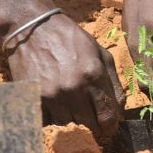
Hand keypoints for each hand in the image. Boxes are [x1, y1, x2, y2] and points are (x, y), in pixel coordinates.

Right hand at [6, 13, 124, 137]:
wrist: (33, 27)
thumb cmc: (71, 39)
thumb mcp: (100, 53)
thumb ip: (114, 83)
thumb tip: (120, 111)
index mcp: (93, 75)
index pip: (108, 117)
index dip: (110, 126)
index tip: (109, 125)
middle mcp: (73, 88)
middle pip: (89, 125)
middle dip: (93, 122)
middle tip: (90, 112)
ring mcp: (51, 94)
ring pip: (67, 123)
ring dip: (71, 116)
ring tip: (69, 99)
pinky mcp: (32, 97)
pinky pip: (46, 120)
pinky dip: (52, 115)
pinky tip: (54, 100)